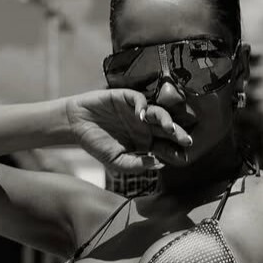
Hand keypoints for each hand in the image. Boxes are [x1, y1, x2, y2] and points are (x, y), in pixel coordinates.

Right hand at [65, 89, 192, 172]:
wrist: (75, 126)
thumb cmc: (97, 145)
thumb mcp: (116, 162)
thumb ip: (136, 165)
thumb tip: (157, 164)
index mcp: (146, 143)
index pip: (165, 147)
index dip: (175, 152)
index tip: (183, 159)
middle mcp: (145, 127)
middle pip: (167, 129)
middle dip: (178, 135)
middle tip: (186, 141)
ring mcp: (137, 112)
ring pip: (158, 113)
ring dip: (166, 119)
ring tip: (169, 128)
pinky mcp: (126, 98)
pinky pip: (139, 99)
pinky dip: (142, 105)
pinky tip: (141, 115)